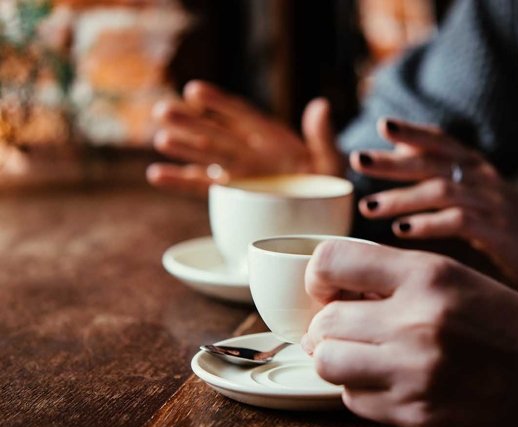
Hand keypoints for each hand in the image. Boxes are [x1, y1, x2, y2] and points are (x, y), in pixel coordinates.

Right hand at [147, 80, 342, 196]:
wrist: (324, 214)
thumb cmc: (328, 184)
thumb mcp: (330, 161)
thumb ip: (322, 137)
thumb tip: (321, 105)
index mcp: (272, 138)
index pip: (242, 116)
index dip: (219, 104)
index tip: (194, 91)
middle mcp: (250, 151)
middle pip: (217, 134)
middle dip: (191, 123)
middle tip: (162, 110)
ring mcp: (238, 171)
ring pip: (205, 157)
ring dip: (183, 147)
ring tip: (161, 138)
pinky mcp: (231, 192)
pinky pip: (202, 186)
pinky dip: (180, 181)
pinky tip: (156, 174)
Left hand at [350, 118, 517, 286]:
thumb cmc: (508, 224)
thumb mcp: (477, 193)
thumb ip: (442, 173)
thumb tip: (400, 151)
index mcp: (476, 168)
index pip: (442, 141)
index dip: (413, 131)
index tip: (382, 124)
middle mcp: (483, 179)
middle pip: (433, 162)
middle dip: (393, 161)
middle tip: (359, 160)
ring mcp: (492, 203)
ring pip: (441, 191)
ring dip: (402, 198)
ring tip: (368, 206)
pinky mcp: (498, 231)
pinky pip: (459, 222)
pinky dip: (429, 225)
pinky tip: (403, 231)